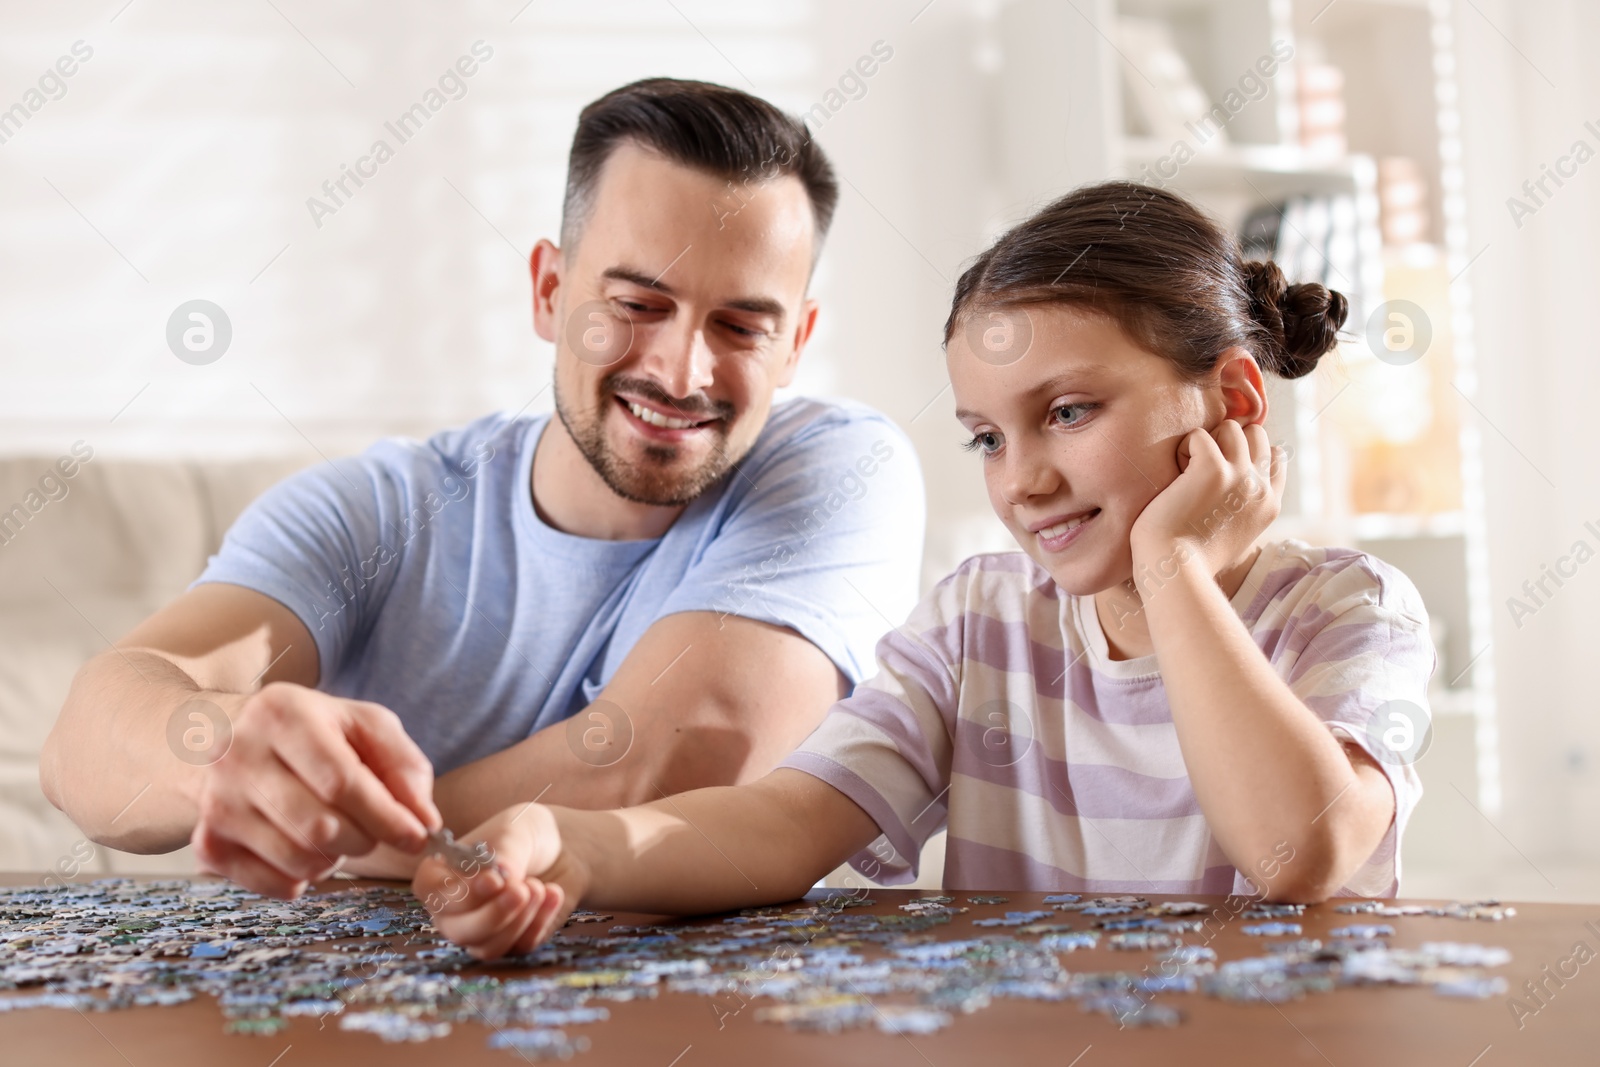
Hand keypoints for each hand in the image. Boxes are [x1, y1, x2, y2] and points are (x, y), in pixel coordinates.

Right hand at [190, 682, 440, 897]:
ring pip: (298, 859)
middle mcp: (238, 756)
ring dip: (334, 859)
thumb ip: (403, 765)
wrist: (222, 737)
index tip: (417, 835)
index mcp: (282, 714)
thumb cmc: (309, 731)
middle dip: (363, 839)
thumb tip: (424, 822)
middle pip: (320, 826)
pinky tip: (304, 848)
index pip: (341, 781)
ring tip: (334, 832)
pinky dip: (302, 877)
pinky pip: (272, 883)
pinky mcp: (208, 842)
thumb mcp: (362, 725)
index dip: (386, 816)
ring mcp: (216, 801)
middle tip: (370, 831)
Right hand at [414, 804, 586, 959]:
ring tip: (539, 887)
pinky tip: (553, 893)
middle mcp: (453, 909)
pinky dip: (539, 922)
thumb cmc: (525, 833)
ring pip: (488, 947)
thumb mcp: (515, 831)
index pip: (432, 893)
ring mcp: (480, 930)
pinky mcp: (511, 942)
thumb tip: (502, 879)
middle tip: (521, 891)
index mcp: (440, 874)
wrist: (560, 847)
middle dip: (494, 915)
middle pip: (458, 930)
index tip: (493, 881)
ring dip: (518, 919)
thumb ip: (505, 853)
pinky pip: (519, 947)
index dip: (460, 894)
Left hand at [1128, 419, 1284, 581]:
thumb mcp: (1234, 534)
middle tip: (1200, 470)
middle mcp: (1261, 488)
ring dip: (1205, 442)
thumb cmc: (1192, 558)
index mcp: (1270, 505)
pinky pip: (1199, 435)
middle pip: (1255, 433)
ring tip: (1187, 472)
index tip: (1221, 471)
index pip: (1275, 456)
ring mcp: (1240, 476)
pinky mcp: (1213, 470)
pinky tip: (1176, 476)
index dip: (1247, 453)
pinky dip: (1184, 449)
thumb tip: (1233, 485)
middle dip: (1226, 441)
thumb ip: (1242, 508)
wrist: (1175, 570)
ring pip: (1230, 427)